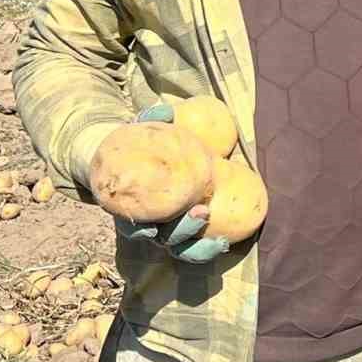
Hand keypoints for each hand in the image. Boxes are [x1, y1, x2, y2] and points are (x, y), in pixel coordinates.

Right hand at [109, 103, 230, 262]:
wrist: (147, 161)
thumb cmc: (144, 146)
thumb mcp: (143, 131)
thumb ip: (152, 120)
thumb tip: (164, 112)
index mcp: (134, 209)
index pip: (133, 228)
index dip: (140, 232)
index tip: (151, 229)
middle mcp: (152, 226)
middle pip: (164, 240)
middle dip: (183, 232)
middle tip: (202, 212)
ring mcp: (171, 232)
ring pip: (183, 250)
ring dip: (200, 247)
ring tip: (220, 241)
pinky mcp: (190, 233)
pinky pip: (198, 246)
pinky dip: (210, 247)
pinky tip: (227, 241)